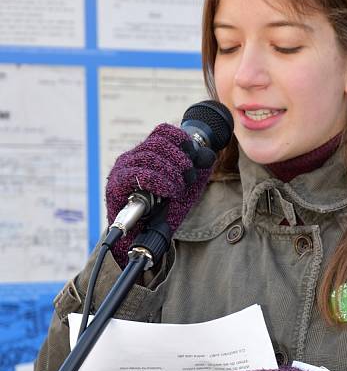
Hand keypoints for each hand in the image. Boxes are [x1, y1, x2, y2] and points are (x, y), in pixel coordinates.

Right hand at [105, 123, 210, 266]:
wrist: (138, 239)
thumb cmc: (159, 213)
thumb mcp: (183, 188)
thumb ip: (194, 171)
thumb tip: (207, 155)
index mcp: (147, 153)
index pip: (162, 131)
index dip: (181, 138)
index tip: (193, 153)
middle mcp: (132, 157)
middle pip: (157, 142)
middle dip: (180, 159)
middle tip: (188, 177)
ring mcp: (122, 170)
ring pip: (149, 156)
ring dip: (171, 172)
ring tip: (178, 188)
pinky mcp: (115, 185)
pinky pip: (137, 174)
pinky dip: (157, 181)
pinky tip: (168, 191)